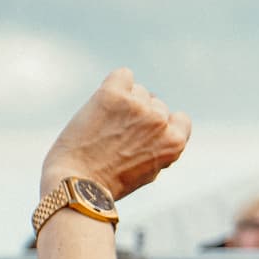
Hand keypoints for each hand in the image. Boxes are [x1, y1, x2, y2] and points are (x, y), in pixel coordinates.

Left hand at [40, 68, 191, 200]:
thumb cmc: (110, 183)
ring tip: (105, 124)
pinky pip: (123, 75)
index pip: (180, 119)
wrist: (78, 183)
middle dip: (140, 115)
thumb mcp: (150, 171)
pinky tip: (103, 101)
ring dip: (125, 102)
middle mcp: (159, 121)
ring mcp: (137, 106)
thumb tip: (161, 124)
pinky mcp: (112, 94)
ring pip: (138, 90)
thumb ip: (160, 147)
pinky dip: (116, 84)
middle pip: (155, 104)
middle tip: (117, 134)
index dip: (162, 126)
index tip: (144, 136)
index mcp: (174, 142)